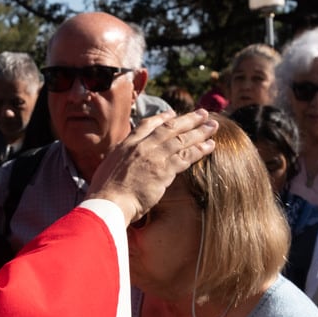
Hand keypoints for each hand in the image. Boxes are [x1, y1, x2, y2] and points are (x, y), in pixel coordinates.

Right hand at [87, 110, 217, 224]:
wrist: (108, 203)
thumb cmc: (104, 194)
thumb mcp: (106, 170)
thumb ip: (119, 163)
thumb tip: (120, 166)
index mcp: (126, 145)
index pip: (147, 125)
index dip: (162, 118)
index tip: (173, 114)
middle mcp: (141, 146)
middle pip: (169, 128)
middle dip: (188, 119)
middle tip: (203, 113)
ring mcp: (153, 157)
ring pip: (181, 139)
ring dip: (199, 132)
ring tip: (213, 126)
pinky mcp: (163, 170)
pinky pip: (186, 157)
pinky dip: (199, 150)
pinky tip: (210, 146)